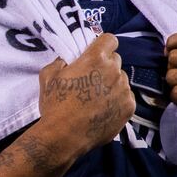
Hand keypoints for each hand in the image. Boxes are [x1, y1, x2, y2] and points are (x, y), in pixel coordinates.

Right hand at [37, 34, 134, 158]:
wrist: (64, 136)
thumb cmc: (55, 105)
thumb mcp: (48, 77)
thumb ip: (59, 62)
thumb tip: (66, 61)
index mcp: (96, 59)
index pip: (110, 39)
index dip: (102, 45)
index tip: (95, 53)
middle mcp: (114, 71)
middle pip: (116, 60)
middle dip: (105, 66)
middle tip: (91, 79)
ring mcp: (124, 90)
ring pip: (121, 80)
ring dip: (112, 84)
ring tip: (96, 98)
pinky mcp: (129, 108)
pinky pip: (126, 98)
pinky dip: (117, 101)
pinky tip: (103, 110)